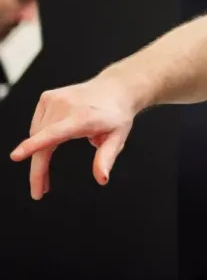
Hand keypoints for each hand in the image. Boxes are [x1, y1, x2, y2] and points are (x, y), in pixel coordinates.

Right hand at [10, 78, 136, 199]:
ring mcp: (54, 99)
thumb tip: (101, 179)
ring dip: (38, 157)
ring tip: (45, 179)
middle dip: (38, 169)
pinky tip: (48, 147)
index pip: (53, 133)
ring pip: (36, 134)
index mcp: (82, 117)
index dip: (34, 145)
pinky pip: (38, 125)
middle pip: (42, 141)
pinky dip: (40, 139)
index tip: (16, 156)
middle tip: (39, 191)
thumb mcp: (118, 138)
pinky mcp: (47, 97)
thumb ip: (107, 158)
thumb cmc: (117, 115)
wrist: (116, 88)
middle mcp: (65, 105)